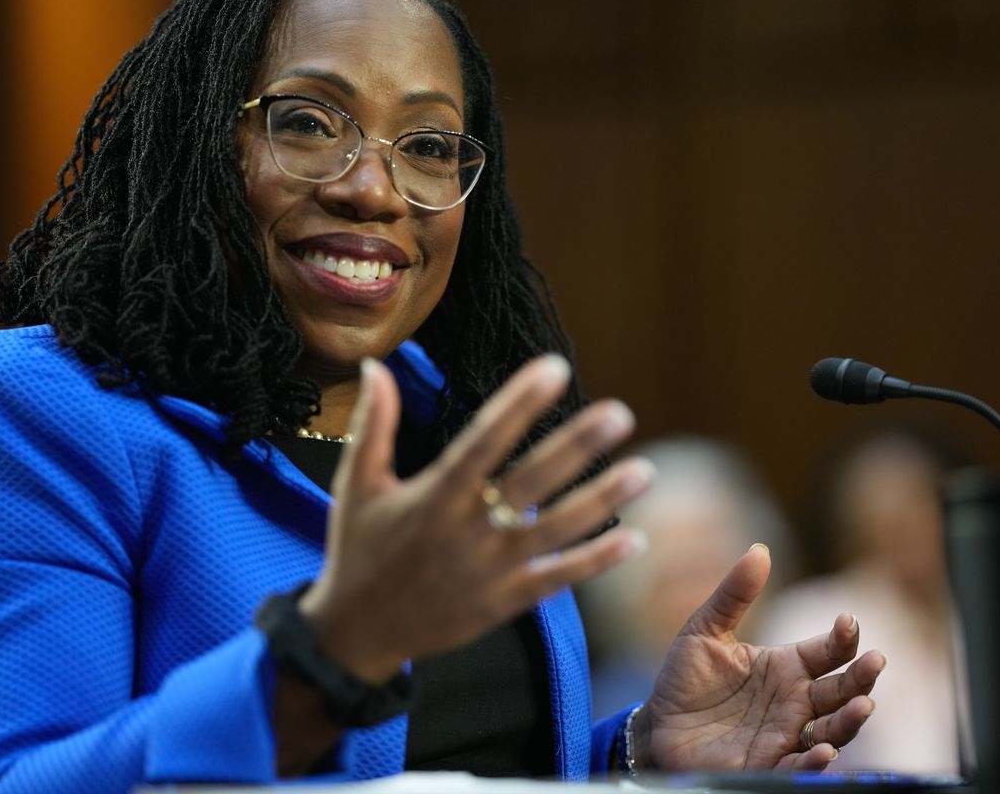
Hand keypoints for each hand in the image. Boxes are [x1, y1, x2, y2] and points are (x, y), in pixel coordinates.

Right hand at [299, 355, 654, 681]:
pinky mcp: (502, 604)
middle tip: (619, 413)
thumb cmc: (357, 550)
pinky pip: (555, 580)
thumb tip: (376, 365)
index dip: (519, 404)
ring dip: (601, 501)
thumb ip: (375, 424)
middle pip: (530, 482)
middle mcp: (465, 531)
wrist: (355, 634)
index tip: (554, 368)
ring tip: (644, 470)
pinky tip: (635, 540)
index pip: (483, 441)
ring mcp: (488, 571)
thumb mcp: (356, 485)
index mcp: (432, 497)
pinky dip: (594, 562)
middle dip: (575, 446)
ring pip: (554, 531)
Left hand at [633, 544, 884, 770]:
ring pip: (834, 729)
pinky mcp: (769, 764)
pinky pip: (800, 766)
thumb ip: (734, 594)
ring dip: (851, 719)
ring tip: (864, 704)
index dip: (843, 636)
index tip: (847, 620)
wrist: (657, 726)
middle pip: (842, 690)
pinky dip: (816, 762)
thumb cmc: (686, 679)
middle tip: (877, 660)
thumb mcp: (704, 630)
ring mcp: (786, 734)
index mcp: (786, 666)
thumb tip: (760, 549)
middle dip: (863, 677)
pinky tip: (826, 751)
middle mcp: (795, 700)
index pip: (828, 651)